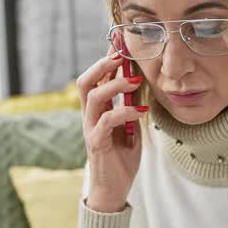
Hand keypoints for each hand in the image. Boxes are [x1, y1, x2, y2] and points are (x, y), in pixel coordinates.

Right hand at [77, 48, 146, 212]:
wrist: (114, 189)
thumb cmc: (121, 156)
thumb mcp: (131, 124)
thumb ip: (131, 102)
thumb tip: (139, 78)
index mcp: (98, 108)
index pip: (98, 76)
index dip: (107, 56)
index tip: (121, 39)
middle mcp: (90, 115)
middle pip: (86, 80)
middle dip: (103, 64)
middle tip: (122, 54)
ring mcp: (91, 128)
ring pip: (92, 96)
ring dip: (114, 84)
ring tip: (135, 80)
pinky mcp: (96, 143)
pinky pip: (106, 121)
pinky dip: (124, 112)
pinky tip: (141, 110)